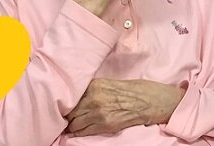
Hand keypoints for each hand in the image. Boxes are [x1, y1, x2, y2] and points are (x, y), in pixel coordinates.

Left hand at [65, 78, 184, 136]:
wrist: (149, 100)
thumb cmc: (131, 89)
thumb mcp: (109, 83)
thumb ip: (93, 89)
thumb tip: (78, 97)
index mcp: (94, 85)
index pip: (71, 97)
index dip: (67, 104)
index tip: (63, 108)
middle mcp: (94, 97)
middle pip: (71, 111)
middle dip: (68, 115)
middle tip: (66, 118)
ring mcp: (99, 112)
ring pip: (75, 123)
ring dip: (72, 125)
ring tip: (71, 126)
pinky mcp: (106, 125)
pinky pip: (85, 131)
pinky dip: (79, 132)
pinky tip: (77, 132)